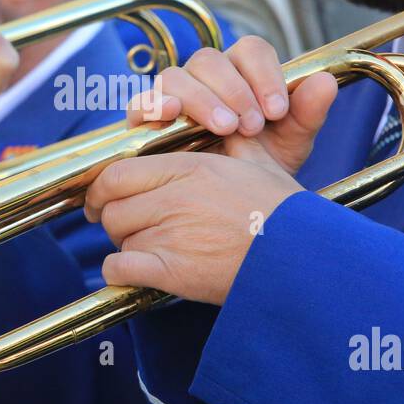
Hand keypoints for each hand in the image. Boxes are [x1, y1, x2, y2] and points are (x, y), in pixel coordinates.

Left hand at [84, 141, 303, 304]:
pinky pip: (120, 268)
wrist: (300, 258)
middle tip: (119, 225)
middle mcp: (174, 197)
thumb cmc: (284, 212)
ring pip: (118, 237)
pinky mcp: (172, 271)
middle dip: (112, 217)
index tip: (103, 197)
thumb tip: (229, 129)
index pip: (118, 171)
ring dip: (125, 245)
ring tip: (146, 250)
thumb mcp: (259, 163)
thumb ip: (232, 144)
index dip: (103, 187)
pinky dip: (121, 273)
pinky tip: (134, 273)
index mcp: (189, 167)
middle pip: (112, 205)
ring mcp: (170, 234)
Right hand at [126, 37, 336, 174]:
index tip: (277, 109)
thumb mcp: (290, 144)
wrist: (227, 204)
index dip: (264, 73)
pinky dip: (154, 105)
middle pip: (209, 59)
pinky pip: (141, 102)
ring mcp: (173, 94)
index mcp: (242, 72)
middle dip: (234, 90)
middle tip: (253, 125)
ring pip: (176, 77)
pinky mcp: (146, 118)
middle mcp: (205, 76)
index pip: (250, 50)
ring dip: (201, 99)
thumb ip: (307, 114)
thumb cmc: (259, 164)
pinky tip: (172, 117)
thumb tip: (325, 82)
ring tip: (225, 128)